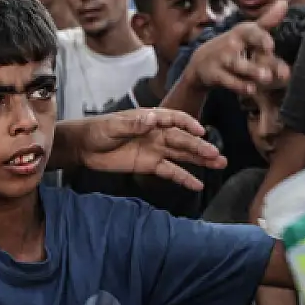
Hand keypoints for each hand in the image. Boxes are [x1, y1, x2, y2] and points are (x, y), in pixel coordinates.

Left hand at [59, 107, 227, 190]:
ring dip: (201, 160)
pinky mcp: (150, 165)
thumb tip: (151, 119)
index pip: (175, 119)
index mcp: (151, 119)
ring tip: (219, 164)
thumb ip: (132, 123)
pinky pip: (171, 171)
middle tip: (216, 155)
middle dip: (200, 147)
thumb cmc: (98, 130)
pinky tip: (198, 184)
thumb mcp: (113, 126)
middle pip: (183, 140)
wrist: (85, 147)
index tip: (200, 132)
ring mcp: (156, 150)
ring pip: (183, 155)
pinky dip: (184, 178)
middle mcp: (158, 133)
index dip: (188, 125)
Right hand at [185, 1, 290, 97]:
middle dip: (264, 59)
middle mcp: (232, 44)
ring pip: (239, 66)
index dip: (261, 38)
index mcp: (243, 32)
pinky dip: (239, 86)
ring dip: (252, 71)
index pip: (252, 32)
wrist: (201, 61)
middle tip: (279, 69)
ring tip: (266, 78)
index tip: (270, 46)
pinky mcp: (215, 74)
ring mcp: (223, 59)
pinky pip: (228, 81)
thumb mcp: (248, 32)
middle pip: (250, 50)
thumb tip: (284, 2)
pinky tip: (250, 90)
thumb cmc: (232, 46)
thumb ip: (267, 21)